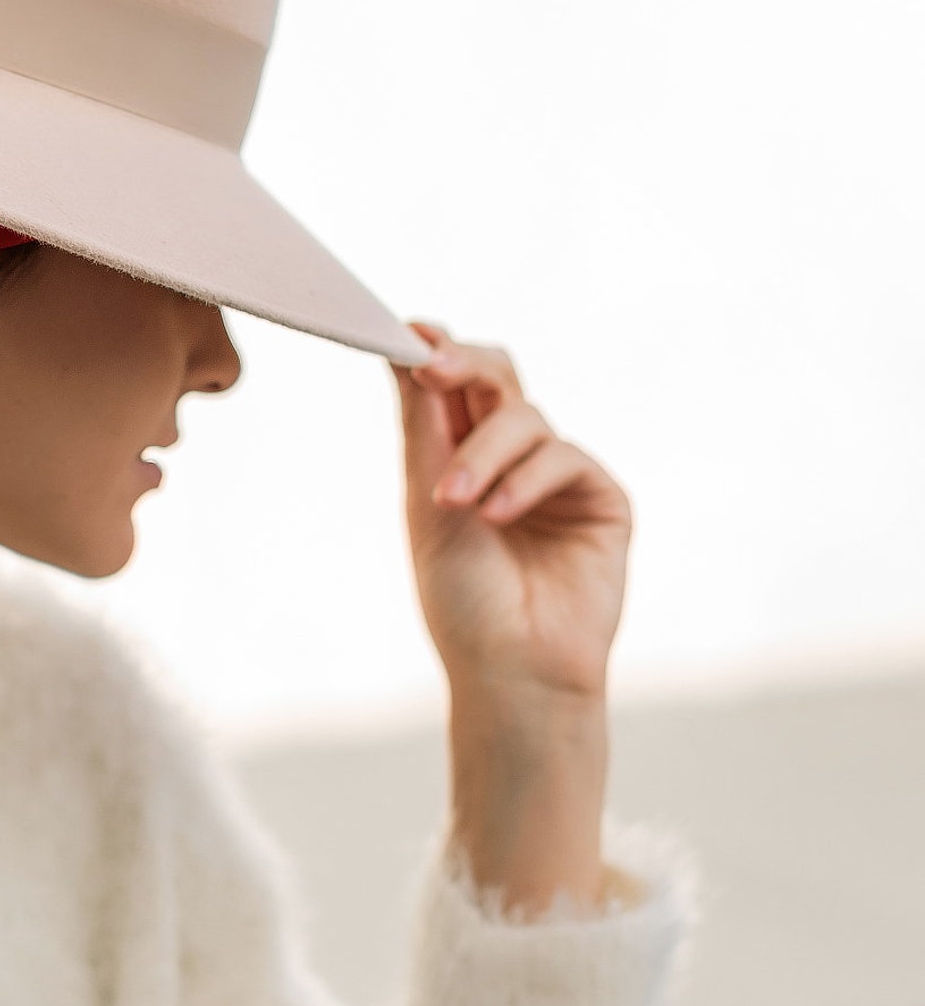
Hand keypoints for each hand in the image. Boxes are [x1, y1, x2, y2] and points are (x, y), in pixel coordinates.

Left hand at [394, 327, 631, 913]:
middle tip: (431, 366)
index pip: (449, 383)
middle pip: (495, 376)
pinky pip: (564, 457)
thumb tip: (403, 344)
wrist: (511, 674)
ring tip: (456, 504)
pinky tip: (498, 518)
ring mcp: (557, 476)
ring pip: (523, 416)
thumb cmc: (462, 601)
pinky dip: (526, 481)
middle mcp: (510, 456)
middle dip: (462, 364)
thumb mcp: (427, 502)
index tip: (407, 332)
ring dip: (483, 453)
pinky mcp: (601, 498)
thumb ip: (424, 424)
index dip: (432, 350)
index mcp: (459, 455)